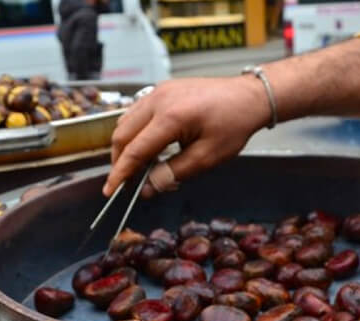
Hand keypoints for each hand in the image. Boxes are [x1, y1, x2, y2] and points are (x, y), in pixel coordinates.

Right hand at [104, 76, 270, 197]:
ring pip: (125, 121)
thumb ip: (174, 172)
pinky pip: (136, 111)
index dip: (121, 174)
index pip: (135, 150)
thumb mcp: (207, 157)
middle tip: (124, 183)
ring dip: (124, 146)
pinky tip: (144, 147)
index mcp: (171, 117)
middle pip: (122, 134)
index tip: (111, 191)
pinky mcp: (161, 89)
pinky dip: (133, 131)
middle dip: (119, 161)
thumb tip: (148, 188)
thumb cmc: (234, 124)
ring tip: (135, 168)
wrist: (249, 96)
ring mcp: (158, 91)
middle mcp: (159, 99)